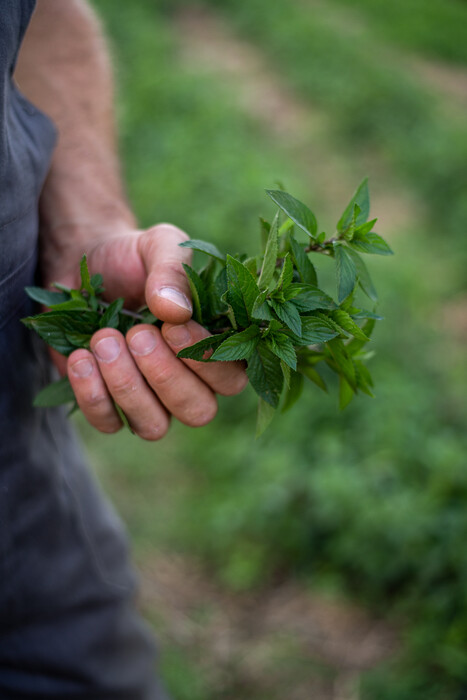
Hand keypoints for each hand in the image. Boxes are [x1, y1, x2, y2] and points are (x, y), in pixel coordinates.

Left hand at [47, 224, 247, 438]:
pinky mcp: (107, 405)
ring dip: (128, 387)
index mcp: (214, 346)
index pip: (232, 377)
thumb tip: (176, 311)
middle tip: (137, 334)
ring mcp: (149, 399)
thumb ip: (172, 271)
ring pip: (154, 426)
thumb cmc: (133, 257)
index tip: (172, 326)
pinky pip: (108, 423)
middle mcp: (188, 382)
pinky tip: (80, 357)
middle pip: (198, 411)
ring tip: (103, 339)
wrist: (82, 261)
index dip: (207, 360)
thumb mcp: (158, 245)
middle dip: (166, 377)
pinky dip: (92, 395)